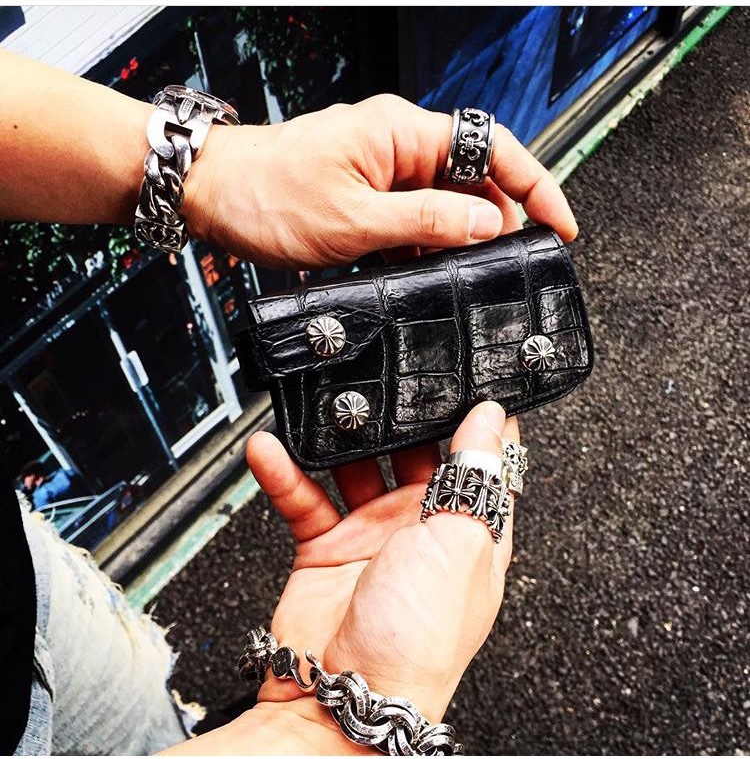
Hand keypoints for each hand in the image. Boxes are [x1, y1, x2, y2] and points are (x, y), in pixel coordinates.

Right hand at [163, 402, 517, 754]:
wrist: (344, 700)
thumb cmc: (417, 639)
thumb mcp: (460, 543)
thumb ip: (474, 475)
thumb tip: (492, 420)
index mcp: (470, 529)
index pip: (481, 462)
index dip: (475, 419)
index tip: (461, 375)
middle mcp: (423, 529)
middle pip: (415, 454)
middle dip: (399, 421)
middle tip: (383, 378)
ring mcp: (373, 535)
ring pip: (357, 467)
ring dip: (338, 440)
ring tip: (324, 405)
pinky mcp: (326, 546)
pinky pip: (304, 497)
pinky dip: (284, 472)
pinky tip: (270, 450)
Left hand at [183, 94, 575, 267]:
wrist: (211, 195)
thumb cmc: (266, 196)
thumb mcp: (355, 220)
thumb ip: (427, 222)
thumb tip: (487, 223)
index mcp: (403, 133)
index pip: (492, 149)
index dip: (535, 185)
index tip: (559, 225)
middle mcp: (398, 144)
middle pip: (472, 178)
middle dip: (496, 222)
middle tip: (508, 266)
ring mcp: (382, 169)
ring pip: (443, 204)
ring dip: (456, 240)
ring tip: (459, 276)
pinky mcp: (366, 193)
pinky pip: (412, 218)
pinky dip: (424, 246)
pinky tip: (421, 271)